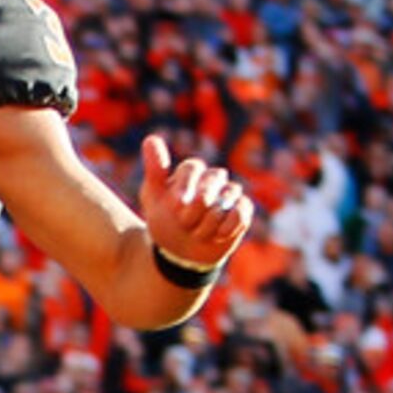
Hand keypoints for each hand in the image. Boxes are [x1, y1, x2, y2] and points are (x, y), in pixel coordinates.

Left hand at [139, 134, 253, 275]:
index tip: (174, 206)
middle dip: (197, 206)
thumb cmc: (165, 222)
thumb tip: (151, 138)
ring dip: (209, 220)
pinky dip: (228, 225)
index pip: (193, 167)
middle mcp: (212, 179)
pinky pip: (242, 211)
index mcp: (190, 173)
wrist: (179, 254)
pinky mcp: (241, 212)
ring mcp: (228, 194)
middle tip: (184, 223)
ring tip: (197, 233)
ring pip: (228, 195)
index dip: (184, 187)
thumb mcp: (153, 197)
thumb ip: (154, 169)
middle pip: (214, 178)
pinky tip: (217, 235)